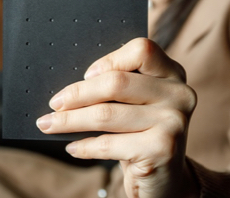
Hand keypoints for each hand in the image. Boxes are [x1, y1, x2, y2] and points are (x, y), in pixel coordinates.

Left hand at [36, 38, 198, 197]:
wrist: (165, 179)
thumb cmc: (141, 134)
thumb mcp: (137, 105)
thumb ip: (119, 88)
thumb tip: (68, 87)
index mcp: (173, 74)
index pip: (142, 51)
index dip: (110, 60)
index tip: (85, 74)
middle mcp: (179, 94)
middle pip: (117, 83)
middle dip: (77, 94)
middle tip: (54, 103)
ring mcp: (174, 121)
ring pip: (106, 114)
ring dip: (70, 121)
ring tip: (49, 124)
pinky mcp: (163, 149)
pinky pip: (110, 144)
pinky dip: (85, 146)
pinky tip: (73, 147)